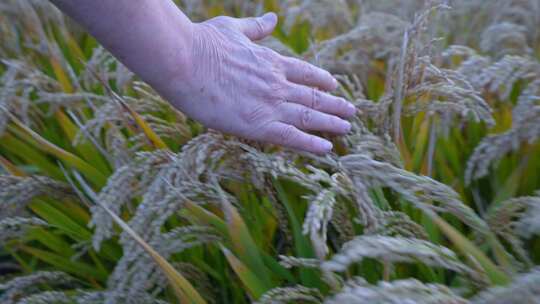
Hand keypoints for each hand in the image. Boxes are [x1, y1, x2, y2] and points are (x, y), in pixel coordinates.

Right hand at [165, 13, 355, 153]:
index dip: (322, 80)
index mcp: (271, 62)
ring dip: (331, 123)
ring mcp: (270, 105)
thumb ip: (256, 27)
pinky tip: (327, 149)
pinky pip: (292, 137)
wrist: (184, 61)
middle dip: (334, 105)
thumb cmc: (203, 43)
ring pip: (309, 117)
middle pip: (313, 96)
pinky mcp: (258, 126)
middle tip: (351, 112)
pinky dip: (311, 144)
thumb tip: (273, 16)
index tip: (335, 86)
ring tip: (347, 128)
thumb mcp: (234, 28)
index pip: (305, 73)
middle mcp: (277, 84)